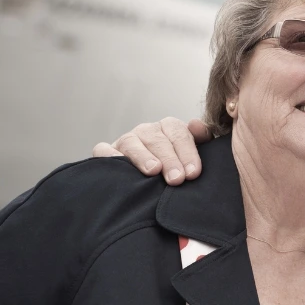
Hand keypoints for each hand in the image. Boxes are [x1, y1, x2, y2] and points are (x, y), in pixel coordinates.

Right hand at [92, 118, 210, 184]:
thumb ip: (201, 138)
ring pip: (132, 142)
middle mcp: (147, 131)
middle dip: (169, 159)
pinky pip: (103, 150)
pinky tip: (118, 165)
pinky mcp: (106, 152)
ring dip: (143, 156)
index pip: (179, 134)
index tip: (193, 173)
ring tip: (154, 170)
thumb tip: (197, 125)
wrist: (151, 177)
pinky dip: (108, 155)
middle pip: (158, 140)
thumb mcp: (193, 152)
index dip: (188, 153)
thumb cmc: (176, 165)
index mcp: (168, 128)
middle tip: (177, 179)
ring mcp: (126, 141)